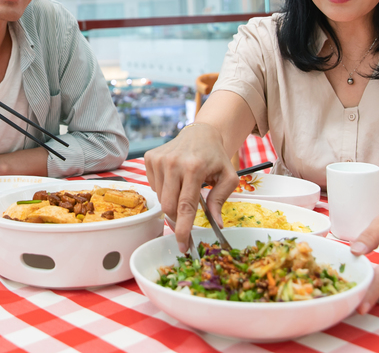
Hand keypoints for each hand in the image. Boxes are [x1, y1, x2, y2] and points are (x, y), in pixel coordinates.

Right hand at [144, 123, 239, 252]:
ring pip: (160, 199)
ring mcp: (159, 160)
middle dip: (177, 218)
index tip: (182, 245)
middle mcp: (173, 163)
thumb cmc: (215, 157)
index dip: (183, 229)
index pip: (185, 206)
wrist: (200, 133)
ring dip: (172, 201)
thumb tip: (217, 224)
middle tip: (187, 218)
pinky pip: (153, 187)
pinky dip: (164, 190)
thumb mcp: (228, 177)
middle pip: (169, 206)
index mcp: (193, 168)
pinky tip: (174, 179)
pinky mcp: (150, 158)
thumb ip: (221, 200)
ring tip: (184, 188)